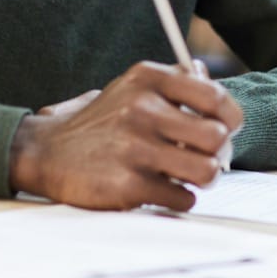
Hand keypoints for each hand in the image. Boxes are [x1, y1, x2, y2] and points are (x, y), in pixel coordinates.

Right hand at [9, 61, 242, 210]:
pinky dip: (180, 198)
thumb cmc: (101, 121)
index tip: (226, 128)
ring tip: (191, 177)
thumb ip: (173, 84)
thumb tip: (212, 82)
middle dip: (220, 153)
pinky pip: (182, 197)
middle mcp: (142, 109)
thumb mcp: (132, 88)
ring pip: (206, 171)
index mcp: (147, 79)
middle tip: (210, 158)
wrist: (47, 151)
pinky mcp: (127, 184)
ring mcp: (134, 147)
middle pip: (216, 137)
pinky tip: (165, 190)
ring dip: (206, 178)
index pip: (214, 97)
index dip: (230, 118)